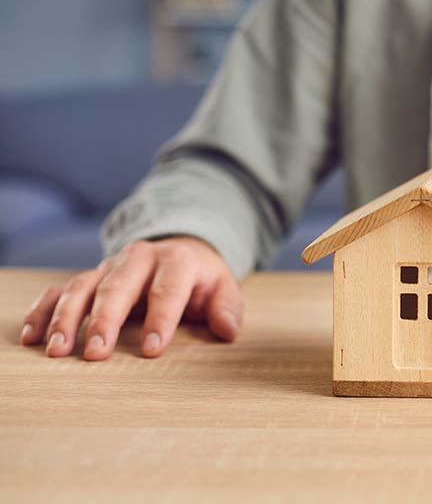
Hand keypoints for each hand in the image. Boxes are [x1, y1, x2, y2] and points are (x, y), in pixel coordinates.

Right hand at [20, 237, 242, 359]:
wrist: (178, 250)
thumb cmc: (201, 279)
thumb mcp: (223, 287)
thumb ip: (227, 308)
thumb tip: (227, 329)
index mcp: (176, 261)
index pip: (168, 289)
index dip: (161, 318)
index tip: (152, 349)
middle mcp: (138, 260)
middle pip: (118, 286)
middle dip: (106, 320)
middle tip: (96, 354)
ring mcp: (108, 267)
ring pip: (83, 287)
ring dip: (68, 319)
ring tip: (59, 352)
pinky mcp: (89, 278)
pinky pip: (60, 291)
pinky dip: (43, 311)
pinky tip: (32, 336)